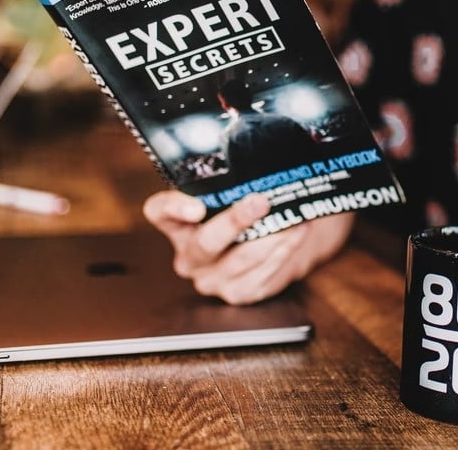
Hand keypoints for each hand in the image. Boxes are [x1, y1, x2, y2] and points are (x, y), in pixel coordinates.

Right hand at [142, 190, 353, 304]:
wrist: (271, 242)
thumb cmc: (245, 210)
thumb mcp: (232, 195)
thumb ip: (236, 182)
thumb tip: (265, 164)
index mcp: (177, 223)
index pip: (160, 212)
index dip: (174, 208)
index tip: (197, 207)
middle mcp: (189, 256)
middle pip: (205, 243)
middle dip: (235, 222)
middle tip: (261, 202)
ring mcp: (211, 279)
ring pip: (241, 260)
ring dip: (271, 236)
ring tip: (292, 216)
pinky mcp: (238, 293)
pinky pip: (261, 274)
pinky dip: (283, 251)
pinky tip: (297, 232)